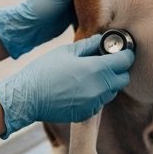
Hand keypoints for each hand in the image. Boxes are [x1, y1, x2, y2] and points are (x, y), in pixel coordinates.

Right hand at [0, 35, 133, 136]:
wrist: (27, 97)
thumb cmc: (44, 70)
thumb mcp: (67, 51)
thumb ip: (89, 45)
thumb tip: (102, 40)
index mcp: (97, 68)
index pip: (125, 60)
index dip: (125, 53)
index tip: (120, 50)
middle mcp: (100, 88)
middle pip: (123, 79)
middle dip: (119, 69)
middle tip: (106, 62)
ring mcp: (94, 103)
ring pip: (112, 91)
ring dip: (107, 83)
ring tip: (90, 75)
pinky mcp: (87, 113)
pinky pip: (99, 102)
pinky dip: (95, 95)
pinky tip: (80, 88)